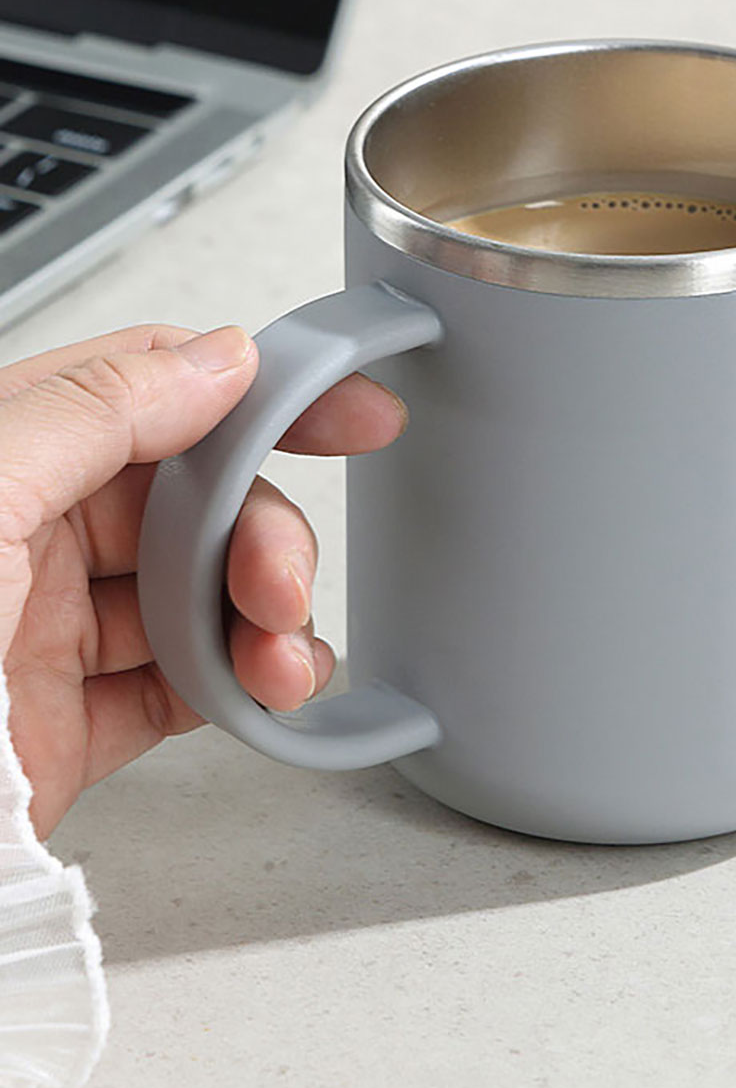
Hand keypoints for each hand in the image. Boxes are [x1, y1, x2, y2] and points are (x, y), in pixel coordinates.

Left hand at [0, 323, 405, 837]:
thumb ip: (99, 413)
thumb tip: (217, 358)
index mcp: (0, 457)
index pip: (151, 387)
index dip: (259, 391)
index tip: (348, 410)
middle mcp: (21, 538)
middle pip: (193, 501)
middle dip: (262, 536)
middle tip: (281, 586)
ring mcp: (41, 634)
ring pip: (195, 597)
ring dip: (264, 621)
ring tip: (282, 662)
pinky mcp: (59, 729)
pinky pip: (180, 690)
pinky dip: (239, 690)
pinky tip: (264, 695)